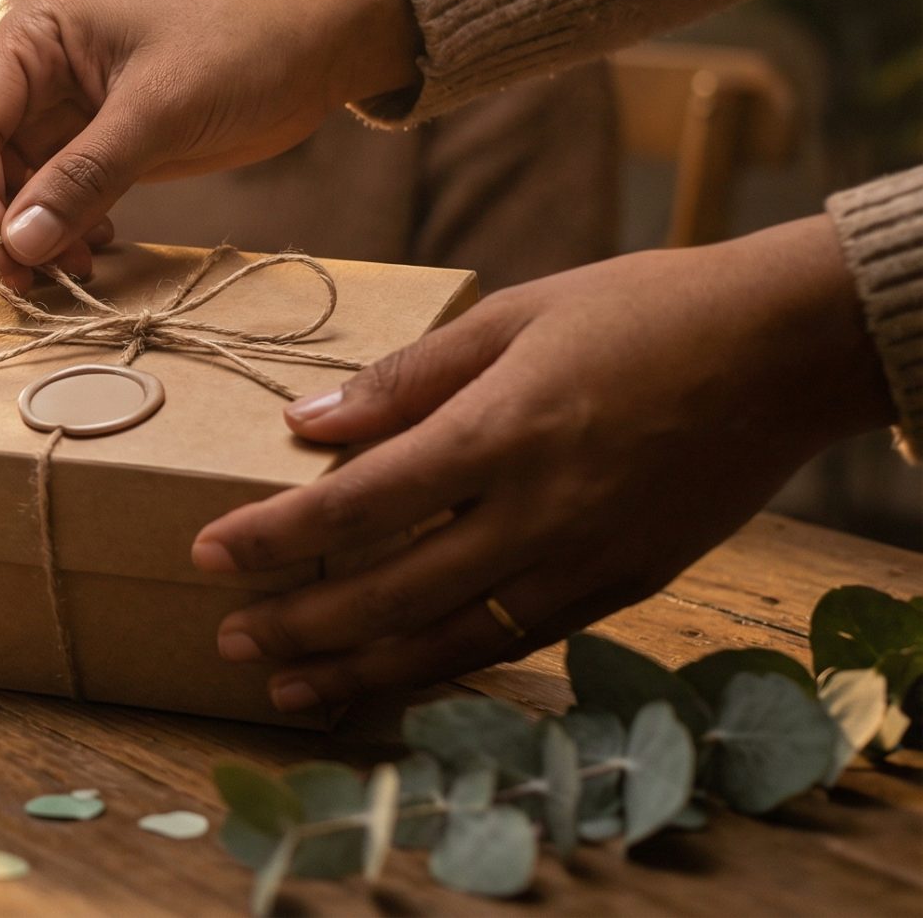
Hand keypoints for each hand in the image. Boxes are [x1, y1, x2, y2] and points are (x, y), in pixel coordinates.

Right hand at [0, 0, 420, 288]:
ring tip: (73, 273)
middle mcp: (21, 62)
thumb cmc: (245, 44)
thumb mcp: (164, 110)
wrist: (317, 36)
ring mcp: (48, 102)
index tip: (4, 261)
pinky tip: (92, 251)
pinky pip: (37, 194)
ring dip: (18, 236)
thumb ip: (85, 178)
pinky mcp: (80, 137)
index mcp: (27, 29)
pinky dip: (50, 231)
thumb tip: (16, 247)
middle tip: (25, 284)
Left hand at [194, 215, 893, 712]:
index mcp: (502, 428)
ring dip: (360, 670)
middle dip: (301, 624)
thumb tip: (305, 421)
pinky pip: (517, 642)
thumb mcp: (512, 314)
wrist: (786, 350)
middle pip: (393, 590)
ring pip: (451, 638)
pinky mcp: (625, 585)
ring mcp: (586, 558)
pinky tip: (392, 677)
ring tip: (286, 685)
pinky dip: (445, 666)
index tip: (209, 552)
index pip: (361, 503)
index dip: (277, 537)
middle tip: (229, 638)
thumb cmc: (643, 311)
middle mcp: (539, 509)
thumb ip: (406, 379)